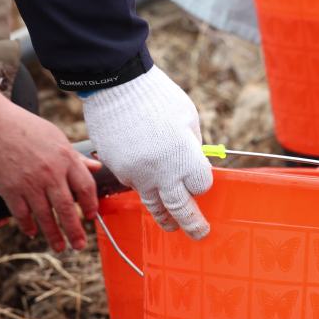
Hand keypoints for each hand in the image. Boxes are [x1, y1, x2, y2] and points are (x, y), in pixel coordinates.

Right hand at [0, 81, 101, 250]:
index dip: (91, 205)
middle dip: (75, 229)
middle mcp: (51, 174)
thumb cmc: (28, 129)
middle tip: (80, 245)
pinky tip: (33, 232)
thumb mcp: (58, 138)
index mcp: (66, 159)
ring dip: (53, 234)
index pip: (85, 188)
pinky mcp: (10, 190)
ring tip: (60, 247)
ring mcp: (30, 183)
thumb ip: (77, 158)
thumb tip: (97, 168)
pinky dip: (27, 225)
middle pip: (66, 208)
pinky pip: (22, 214)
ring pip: (45, 216)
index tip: (92, 216)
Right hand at [82, 65, 212, 239]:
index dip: (202, 184)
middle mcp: (161, 172)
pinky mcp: (117, 170)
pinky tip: (147, 182)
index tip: (200, 182)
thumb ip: (193, 147)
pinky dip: (142, 187)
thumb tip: (195, 164)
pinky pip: (133, 185)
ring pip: (153, 204)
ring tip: (171, 226)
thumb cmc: (159, 98)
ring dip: (164, 217)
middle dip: (191, 224)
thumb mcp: (188, 119)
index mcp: (185, 158)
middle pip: (180, 208)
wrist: (116, 85)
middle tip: (199, 233)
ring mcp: (137, 174)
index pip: (201, 187)